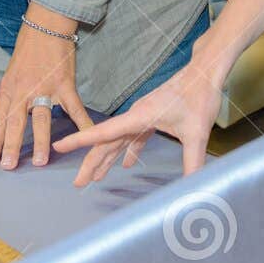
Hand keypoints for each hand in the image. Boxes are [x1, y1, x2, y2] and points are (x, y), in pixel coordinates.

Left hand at [0, 7, 92, 168]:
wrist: (45, 25)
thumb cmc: (27, 49)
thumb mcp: (11, 74)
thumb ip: (11, 97)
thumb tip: (7, 120)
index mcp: (9, 89)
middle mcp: (23, 90)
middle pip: (15, 122)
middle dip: (11, 146)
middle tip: (8, 166)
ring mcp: (44, 88)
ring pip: (41, 119)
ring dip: (41, 142)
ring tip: (41, 162)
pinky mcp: (64, 85)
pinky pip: (74, 108)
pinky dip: (82, 124)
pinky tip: (86, 137)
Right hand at [53, 58, 223, 184]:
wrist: (205, 72)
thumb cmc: (199, 96)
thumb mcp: (197, 133)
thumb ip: (193, 163)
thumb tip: (193, 190)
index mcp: (139, 116)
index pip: (103, 132)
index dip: (79, 141)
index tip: (58, 146)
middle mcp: (135, 115)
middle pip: (106, 142)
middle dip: (91, 163)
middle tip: (78, 183)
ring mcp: (142, 115)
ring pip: (118, 140)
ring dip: (107, 158)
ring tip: (95, 177)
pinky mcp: (152, 116)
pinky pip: (133, 136)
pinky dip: (127, 150)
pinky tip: (126, 163)